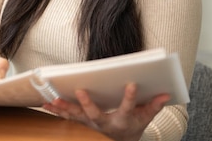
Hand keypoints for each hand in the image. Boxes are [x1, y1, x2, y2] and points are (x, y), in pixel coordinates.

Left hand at [42, 83, 170, 140]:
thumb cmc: (132, 126)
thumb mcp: (145, 118)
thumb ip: (154, 106)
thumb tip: (167, 94)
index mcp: (122, 121)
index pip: (127, 107)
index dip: (131, 97)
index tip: (132, 84)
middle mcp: (104, 124)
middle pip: (95, 114)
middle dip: (88, 104)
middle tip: (81, 90)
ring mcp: (90, 125)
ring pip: (76, 117)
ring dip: (64, 108)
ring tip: (52, 100)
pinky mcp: (80, 123)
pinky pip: (66, 117)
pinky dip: (56, 111)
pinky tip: (45, 103)